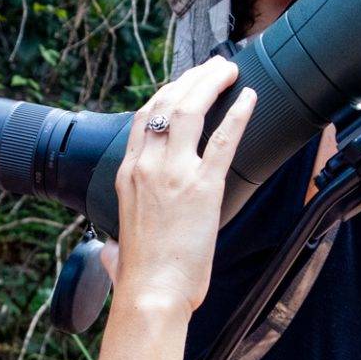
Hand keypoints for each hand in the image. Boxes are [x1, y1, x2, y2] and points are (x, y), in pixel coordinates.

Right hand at [108, 58, 256, 318]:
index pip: (144, 117)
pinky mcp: (203, 187)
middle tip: (215, 66)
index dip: (168, 92)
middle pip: (168, 102)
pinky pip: (223, 139)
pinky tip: (250, 97)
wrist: (151, 292)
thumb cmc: (138, 278)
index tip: (186, 83)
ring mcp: (174, 173)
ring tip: (230, 70)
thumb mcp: (116, 250)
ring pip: (192, 109)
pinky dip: (239, 114)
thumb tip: (110, 254)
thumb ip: (113, 245)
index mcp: (127, 175)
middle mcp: (147, 166)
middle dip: (194, 77)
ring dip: (213, 82)